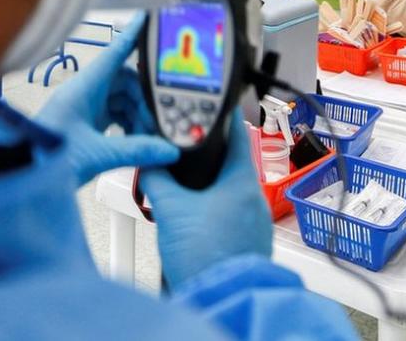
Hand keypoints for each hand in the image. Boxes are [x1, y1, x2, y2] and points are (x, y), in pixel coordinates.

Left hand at [34, 13, 178, 185]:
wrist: (16, 179)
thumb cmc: (44, 160)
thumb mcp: (96, 155)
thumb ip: (136, 151)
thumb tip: (169, 151)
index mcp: (82, 89)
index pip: (114, 54)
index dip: (132, 36)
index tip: (148, 18)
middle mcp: (84, 94)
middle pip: (125, 83)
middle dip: (146, 100)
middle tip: (164, 118)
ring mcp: (84, 110)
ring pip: (122, 102)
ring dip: (140, 117)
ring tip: (152, 138)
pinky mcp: (84, 126)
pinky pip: (115, 117)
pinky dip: (130, 127)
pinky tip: (138, 142)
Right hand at [140, 110, 272, 287]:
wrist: (221, 296)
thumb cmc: (204, 255)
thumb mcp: (171, 209)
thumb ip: (158, 179)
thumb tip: (149, 163)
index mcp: (242, 181)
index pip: (238, 135)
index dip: (223, 119)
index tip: (213, 109)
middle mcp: (255, 198)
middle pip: (232, 165)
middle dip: (208, 159)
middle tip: (187, 153)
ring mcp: (255, 221)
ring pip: (231, 192)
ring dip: (210, 188)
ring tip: (186, 190)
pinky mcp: (250, 241)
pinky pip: (233, 215)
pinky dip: (215, 211)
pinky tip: (197, 220)